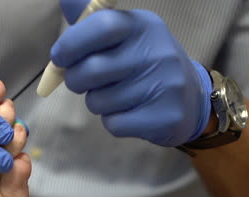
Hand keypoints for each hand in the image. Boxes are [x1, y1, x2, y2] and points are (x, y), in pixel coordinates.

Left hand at [54, 0, 212, 146]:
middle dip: (75, 80)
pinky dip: (113, 121)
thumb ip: (92, 20)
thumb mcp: (124, 35)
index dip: (71, 43)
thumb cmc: (142, 63)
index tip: (59, 57)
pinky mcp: (165, 118)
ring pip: (99, 102)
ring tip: (116, 95)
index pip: (101, 25)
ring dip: (97, 102)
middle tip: (82, 81)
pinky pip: (114, 124)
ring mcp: (166, 85)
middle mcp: (158, 52)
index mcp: (143, 26)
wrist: (189, 98)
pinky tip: (130, 112)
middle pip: (92, 70)